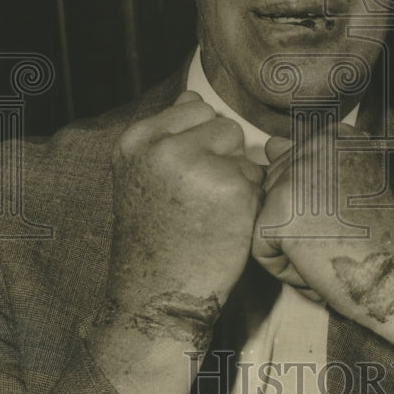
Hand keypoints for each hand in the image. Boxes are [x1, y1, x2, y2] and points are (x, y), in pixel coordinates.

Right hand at [97, 90, 263, 344]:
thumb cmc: (155, 237)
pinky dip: (249, 201)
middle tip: (199, 198)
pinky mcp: (231, 187)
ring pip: (243, 149)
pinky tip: (225, 226)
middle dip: (221, 154)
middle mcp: (163, 146)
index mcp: (136, 139)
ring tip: (210, 211)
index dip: (199, 140)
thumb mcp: (141, 176)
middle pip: (222, 123)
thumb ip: (165, 136)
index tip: (185, 177)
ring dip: (237, 176)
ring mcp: (197, 164)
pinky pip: (257, 177)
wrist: (156, 296)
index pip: (192, 106)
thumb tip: (193, 97)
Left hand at [253, 124, 393, 324]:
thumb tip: (270, 144)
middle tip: (341, 236)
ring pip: (267, 220)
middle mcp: (314, 147)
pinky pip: (262, 249)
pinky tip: (320, 265)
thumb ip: (309, 161)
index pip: (291, 168)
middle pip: (275, 192)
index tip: (348, 215)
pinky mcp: (279, 216)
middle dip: (298, 225)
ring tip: (331, 249)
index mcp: (334, 136)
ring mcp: (294, 179)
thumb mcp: (350, 185)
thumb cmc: (381, 238)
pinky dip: (286, 269)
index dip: (313, 205)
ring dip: (292, 247)